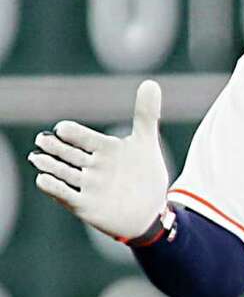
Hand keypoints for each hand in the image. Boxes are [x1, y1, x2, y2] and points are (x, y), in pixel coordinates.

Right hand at [28, 80, 168, 241]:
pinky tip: (42, 180)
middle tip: (43, 140)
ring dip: (50, 165)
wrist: (150, 213)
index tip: (62, 129)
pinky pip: (65, 195)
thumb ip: (146, 115)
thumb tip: (151, 83)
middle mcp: (91, 165)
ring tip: (38, 158)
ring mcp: (87, 186)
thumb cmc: (145, 177)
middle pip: (68, 153)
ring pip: (63, 172)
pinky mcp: (84, 206)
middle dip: (54, 147)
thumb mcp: (146, 145)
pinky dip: (53, 188)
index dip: (72, 133)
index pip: (82, 136)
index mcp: (103, 148)